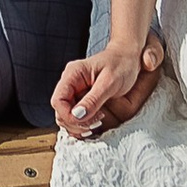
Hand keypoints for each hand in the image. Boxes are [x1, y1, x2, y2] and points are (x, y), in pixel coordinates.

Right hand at [50, 33, 165, 140]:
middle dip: (75, 123)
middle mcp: (70, 84)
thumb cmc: (121, 65)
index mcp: (73, 74)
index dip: (68, 115)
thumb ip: (93, 99)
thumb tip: (77, 115)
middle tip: (96, 122)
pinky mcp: (82, 101)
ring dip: (79, 126)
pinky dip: (83, 125)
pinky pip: (75, 118)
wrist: (128, 59)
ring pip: (66, 118)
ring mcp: (75, 93)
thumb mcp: (110, 82)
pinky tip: (95, 123)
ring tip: (98, 122)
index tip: (85, 120)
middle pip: (60, 112)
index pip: (58, 100)